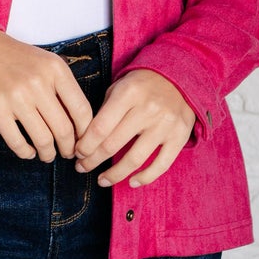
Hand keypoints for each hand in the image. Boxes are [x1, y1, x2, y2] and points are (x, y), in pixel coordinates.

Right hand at [0, 30, 93, 159]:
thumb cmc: (13, 57)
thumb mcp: (44, 62)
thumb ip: (61, 87)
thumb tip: (77, 123)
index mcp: (56, 69)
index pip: (82, 110)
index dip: (85, 133)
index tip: (82, 141)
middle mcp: (38, 83)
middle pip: (64, 129)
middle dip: (68, 148)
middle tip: (67, 153)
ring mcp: (16, 97)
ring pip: (43, 139)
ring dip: (48, 154)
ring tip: (48, 155)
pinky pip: (17, 142)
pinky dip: (26, 153)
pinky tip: (29, 152)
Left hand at [73, 68, 194, 188]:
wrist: (181, 76)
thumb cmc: (144, 85)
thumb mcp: (120, 87)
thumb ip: (104, 110)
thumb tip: (86, 140)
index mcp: (129, 93)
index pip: (100, 127)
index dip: (85, 145)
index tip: (77, 153)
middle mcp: (148, 109)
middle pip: (113, 145)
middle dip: (92, 160)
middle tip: (82, 167)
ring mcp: (165, 125)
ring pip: (134, 159)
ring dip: (114, 175)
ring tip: (102, 180)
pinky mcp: (180, 136)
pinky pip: (161, 165)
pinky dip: (145, 178)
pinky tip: (132, 182)